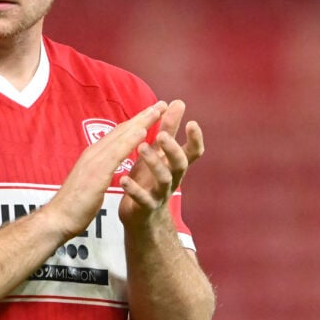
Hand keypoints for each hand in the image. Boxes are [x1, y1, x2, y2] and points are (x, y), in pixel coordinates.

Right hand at [47, 101, 165, 237]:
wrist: (59, 218)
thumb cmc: (75, 203)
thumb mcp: (91, 180)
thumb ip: (100, 168)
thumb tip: (107, 163)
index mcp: (94, 155)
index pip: (119, 134)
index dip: (136, 122)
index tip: (152, 113)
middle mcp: (94, 152)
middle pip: (122, 129)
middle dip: (142, 116)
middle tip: (161, 103)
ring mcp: (94, 160)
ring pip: (121, 136)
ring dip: (140, 122)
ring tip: (157, 111)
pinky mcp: (97, 172)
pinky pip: (117, 152)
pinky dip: (130, 140)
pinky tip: (143, 132)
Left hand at [119, 99, 203, 226]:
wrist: (141, 217)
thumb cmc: (150, 179)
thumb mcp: (159, 153)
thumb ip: (169, 129)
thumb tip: (178, 102)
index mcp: (175, 164)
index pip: (193, 151)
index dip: (195, 139)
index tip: (192, 122)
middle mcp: (173, 178)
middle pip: (181, 164)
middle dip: (173, 149)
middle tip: (162, 135)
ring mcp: (160, 193)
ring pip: (164, 179)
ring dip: (153, 163)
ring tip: (141, 148)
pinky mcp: (146, 207)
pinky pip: (143, 199)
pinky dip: (134, 189)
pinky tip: (123, 179)